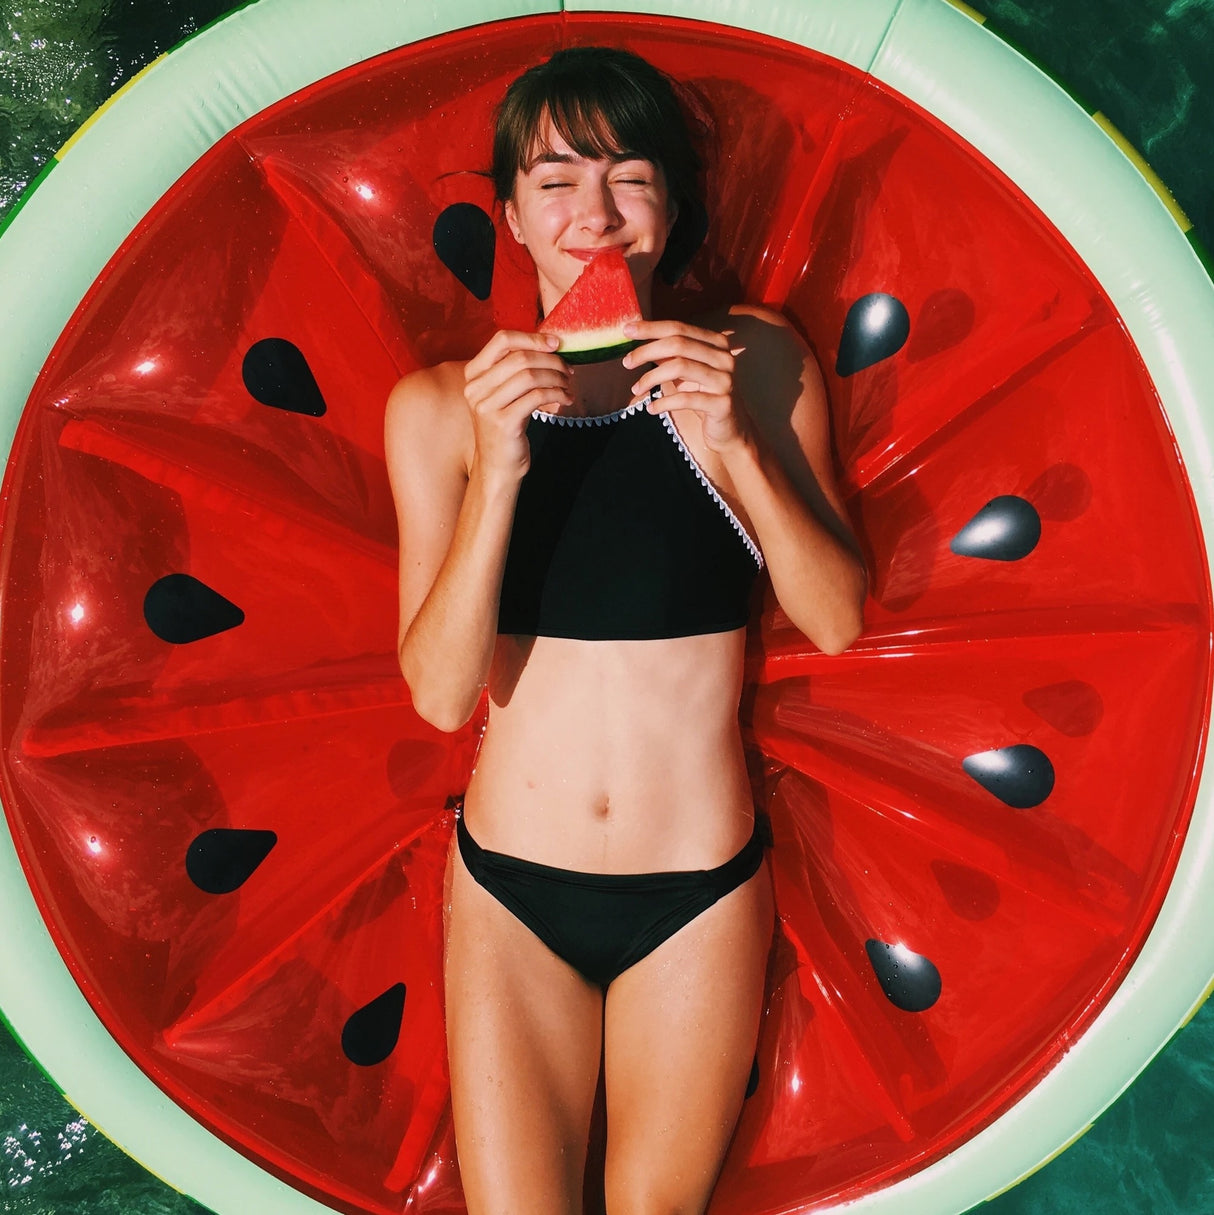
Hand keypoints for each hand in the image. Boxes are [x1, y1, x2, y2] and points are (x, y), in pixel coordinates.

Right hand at [463, 330, 571, 479]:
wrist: (498, 466)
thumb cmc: (506, 426)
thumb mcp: (504, 394)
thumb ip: (515, 369)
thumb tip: (550, 344)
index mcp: (473, 374)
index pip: (502, 340)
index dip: (532, 337)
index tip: (555, 343)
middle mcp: (475, 388)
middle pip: (520, 357)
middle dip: (551, 360)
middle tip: (568, 370)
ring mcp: (487, 406)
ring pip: (530, 376)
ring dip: (556, 377)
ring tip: (567, 385)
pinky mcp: (503, 423)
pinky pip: (537, 397)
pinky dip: (557, 394)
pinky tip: (566, 399)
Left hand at [621, 320, 750, 451]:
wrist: (730, 429)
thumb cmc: (704, 396)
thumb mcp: (685, 372)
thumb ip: (668, 355)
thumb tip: (638, 338)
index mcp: (717, 343)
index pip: (679, 328)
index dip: (652, 328)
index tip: (627, 330)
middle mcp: (724, 358)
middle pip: (678, 344)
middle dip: (647, 351)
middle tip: (626, 362)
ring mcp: (725, 380)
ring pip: (680, 367)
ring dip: (651, 378)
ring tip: (636, 389)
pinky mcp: (722, 404)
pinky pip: (686, 399)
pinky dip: (664, 403)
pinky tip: (651, 408)